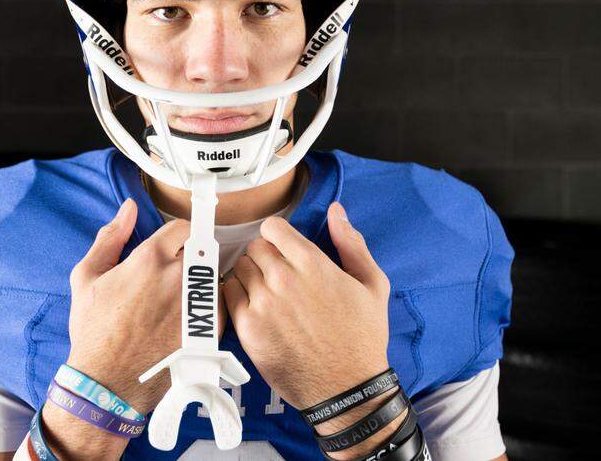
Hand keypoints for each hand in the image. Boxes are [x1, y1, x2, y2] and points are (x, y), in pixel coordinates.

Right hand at [66, 199, 227, 413]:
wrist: (107, 382)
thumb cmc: (94, 331)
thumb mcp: (87, 277)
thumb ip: (110, 237)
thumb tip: (128, 208)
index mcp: (150, 259)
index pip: (183, 228)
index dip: (178, 236)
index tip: (173, 247)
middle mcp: (178, 277)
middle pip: (201, 250)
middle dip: (191, 257)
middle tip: (175, 276)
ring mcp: (196, 304)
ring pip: (212, 277)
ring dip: (201, 282)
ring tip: (181, 300)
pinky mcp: (208, 329)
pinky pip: (220, 305)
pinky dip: (209, 307)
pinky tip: (190, 319)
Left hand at [221, 201, 390, 410]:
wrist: (347, 388)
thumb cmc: (362, 338)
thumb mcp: (372, 285)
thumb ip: (352, 244)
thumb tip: (336, 212)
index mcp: (312, 262)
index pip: (272, 228)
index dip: (277, 237)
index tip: (283, 251)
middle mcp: (283, 278)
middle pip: (255, 247)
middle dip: (265, 257)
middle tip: (276, 275)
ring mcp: (263, 303)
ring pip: (240, 268)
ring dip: (250, 276)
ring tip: (266, 293)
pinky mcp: (248, 327)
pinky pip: (229, 294)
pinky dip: (238, 296)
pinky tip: (255, 308)